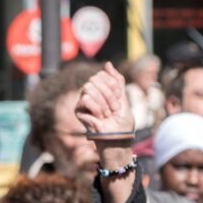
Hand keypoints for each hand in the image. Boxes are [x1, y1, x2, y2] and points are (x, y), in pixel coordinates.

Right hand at [77, 63, 136, 202]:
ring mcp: (84, 101)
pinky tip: (100, 118)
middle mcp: (92, 93)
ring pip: (89, 87)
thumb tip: (108, 64)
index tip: (119, 101)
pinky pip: (85, 99)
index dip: (114, 87)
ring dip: (103, 103)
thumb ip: (117, 81)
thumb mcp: (124, 100)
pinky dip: (97, 108)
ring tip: (107, 115)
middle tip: (113, 110)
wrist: (118, 139)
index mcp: (103, 89)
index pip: (103, 75)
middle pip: (95, 79)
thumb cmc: (122, 123)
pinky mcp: (78, 110)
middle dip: (109, 95)